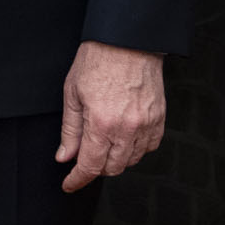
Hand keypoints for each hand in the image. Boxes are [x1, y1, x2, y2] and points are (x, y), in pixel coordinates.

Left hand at [56, 42, 164, 190]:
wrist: (127, 40)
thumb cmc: (98, 60)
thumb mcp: (73, 94)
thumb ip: (70, 131)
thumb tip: (65, 156)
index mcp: (101, 123)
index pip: (89, 166)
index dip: (77, 180)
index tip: (70, 184)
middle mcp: (126, 128)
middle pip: (111, 168)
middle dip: (95, 168)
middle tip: (85, 157)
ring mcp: (145, 124)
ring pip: (131, 160)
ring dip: (116, 159)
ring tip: (105, 144)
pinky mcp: (159, 118)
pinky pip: (150, 146)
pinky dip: (136, 149)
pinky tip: (125, 138)